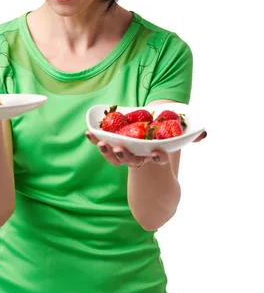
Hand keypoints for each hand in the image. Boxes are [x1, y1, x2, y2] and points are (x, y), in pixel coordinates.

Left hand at [85, 127, 207, 167]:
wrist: (148, 138)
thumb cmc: (164, 136)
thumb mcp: (179, 135)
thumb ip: (191, 135)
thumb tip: (204, 134)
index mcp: (155, 154)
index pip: (157, 158)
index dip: (157, 156)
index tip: (156, 152)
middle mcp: (139, 157)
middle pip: (131, 159)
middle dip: (125, 155)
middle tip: (120, 149)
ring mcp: (124, 153)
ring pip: (114, 156)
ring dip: (106, 150)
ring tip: (101, 143)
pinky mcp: (112, 145)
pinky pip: (103, 144)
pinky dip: (95, 139)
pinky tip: (89, 132)